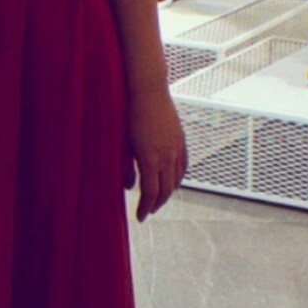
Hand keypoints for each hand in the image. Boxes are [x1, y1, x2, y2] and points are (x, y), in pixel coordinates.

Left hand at [124, 86, 187, 222]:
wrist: (148, 91)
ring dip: (167, 192)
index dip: (145, 208)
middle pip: (165, 189)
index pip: (150, 192)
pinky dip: (178, 177)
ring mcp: (176, 147)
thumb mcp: (123, 144)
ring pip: (176, 179)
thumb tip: (128, 187)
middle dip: (156, 203)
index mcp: (150, 159)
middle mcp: (167, 156)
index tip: (140, 217)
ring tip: (158, 198)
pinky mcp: (180, 139)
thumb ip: (126, 168)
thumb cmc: (130, 115)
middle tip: (148, 211)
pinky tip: (173, 181)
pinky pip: (183, 165)